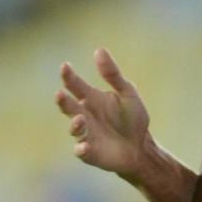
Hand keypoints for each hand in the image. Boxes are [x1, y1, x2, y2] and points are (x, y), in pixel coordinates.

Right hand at [55, 48, 151, 179]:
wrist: (140, 147)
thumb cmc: (133, 118)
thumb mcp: (127, 92)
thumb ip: (112, 74)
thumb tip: (99, 49)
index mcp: (91, 98)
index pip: (75, 85)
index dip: (69, 76)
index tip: (65, 66)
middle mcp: (83, 115)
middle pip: (68, 106)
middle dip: (63, 101)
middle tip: (60, 94)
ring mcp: (85, 134)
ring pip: (74, 128)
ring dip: (74, 124)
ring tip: (80, 119)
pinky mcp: (89, 152)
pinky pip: (81, 150)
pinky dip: (81, 149)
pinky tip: (84, 146)